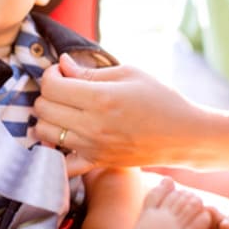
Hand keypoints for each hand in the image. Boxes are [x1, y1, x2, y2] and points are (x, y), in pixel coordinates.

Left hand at [33, 54, 199, 174]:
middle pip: (43, 108)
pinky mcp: (97, 162)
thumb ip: (90, 71)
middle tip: (64, 89)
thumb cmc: (161, 99)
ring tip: (64, 111)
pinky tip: (64, 138)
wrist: (185, 135)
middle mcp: (92, 125)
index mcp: (100, 98)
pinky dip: (54, 152)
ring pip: (44, 133)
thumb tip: (63, 64)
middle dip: (48, 94)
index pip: (51, 86)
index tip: (63, 72)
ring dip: (47, 119)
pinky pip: (61, 164)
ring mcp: (93, 147)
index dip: (51, 74)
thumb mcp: (129, 73)